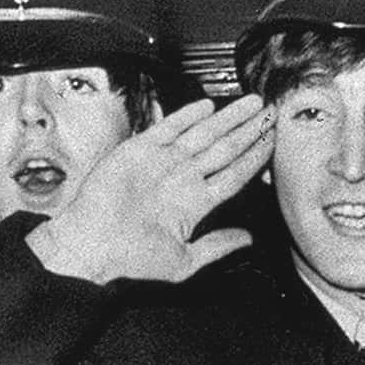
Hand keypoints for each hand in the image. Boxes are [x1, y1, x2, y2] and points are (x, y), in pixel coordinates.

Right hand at [27, 95, 274, 284]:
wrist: (91, 247)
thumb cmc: (130, 261)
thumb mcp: (185, 260)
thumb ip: (217, 246)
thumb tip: (247, 240)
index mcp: (194, 204)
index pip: (235, 174)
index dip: (255, 158)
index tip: (272, 143)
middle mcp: (181, 180)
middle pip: (225, 149)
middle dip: (249, 131)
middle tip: (271, 114)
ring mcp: (162, 163)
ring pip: (203, 134)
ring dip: (228, 118)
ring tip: (251, 104)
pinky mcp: (139, 151)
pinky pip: (167, 128)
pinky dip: (186, 116)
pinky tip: (206, 106)